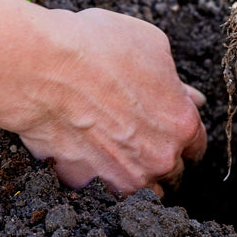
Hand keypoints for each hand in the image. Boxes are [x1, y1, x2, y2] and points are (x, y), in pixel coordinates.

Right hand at [0, 8, 206, 196]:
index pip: (196, 145)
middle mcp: (159, 158)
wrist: (41, 67)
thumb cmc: (96, 47)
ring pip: (141, 191)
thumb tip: (191, 97)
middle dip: (161, 159)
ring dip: (134, 177)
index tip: (170, 133)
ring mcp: (123, 177)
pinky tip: (83, 156)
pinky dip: (94, 179)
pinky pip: (97, 191)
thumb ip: (175, 80)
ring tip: (114, 156)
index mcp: (181, 123)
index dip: (183, 137)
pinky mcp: (86, 185)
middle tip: (139, 140)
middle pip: (172, 173)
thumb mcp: (150, 44)